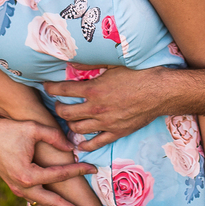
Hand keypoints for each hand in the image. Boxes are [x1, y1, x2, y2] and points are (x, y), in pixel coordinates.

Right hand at [0, 109, 97, 205]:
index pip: (60, 175)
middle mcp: (23, 187)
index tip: (94, 168)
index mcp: (28, 175)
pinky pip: (37, 201)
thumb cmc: (9, 129)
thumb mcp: (33, 128)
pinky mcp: (16, 188)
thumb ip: (55, 136)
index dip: (78, 171)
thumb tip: (72, 147)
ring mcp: (18, 190)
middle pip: (54, 204)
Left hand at [43, 66, 168, 150]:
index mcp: (93, 89)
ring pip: (77, 128)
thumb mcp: (112, 65)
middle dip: (58, 108)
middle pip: (66, 112)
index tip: (46, 86)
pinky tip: (79, 143)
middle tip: (58, 104)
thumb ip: (90, 65)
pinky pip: (95, 143)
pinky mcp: (116, 133)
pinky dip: (84, 144)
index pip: (63, 90)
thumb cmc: (137, 75)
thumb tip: (73, 61)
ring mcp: (105, 123)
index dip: (51, 88)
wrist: (158, 92)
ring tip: (69, 119)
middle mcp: (96, 108)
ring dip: (69, 124)